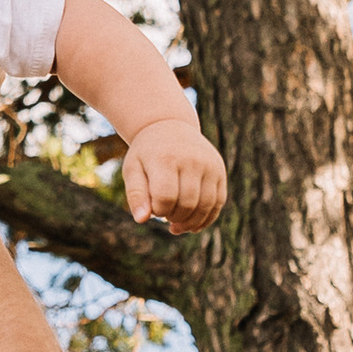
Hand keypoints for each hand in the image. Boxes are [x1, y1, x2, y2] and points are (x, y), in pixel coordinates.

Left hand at [123, 115, 227, 233]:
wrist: (169, 125)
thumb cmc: (147, 153)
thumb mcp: (133, 169)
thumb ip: (136, 194)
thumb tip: (142, 219)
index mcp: (167, 159)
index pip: (166, 197)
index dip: (158, 211)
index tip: (153, 209)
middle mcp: (192, 160)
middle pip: (187, 203)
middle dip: (174, 217)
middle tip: (164, 217)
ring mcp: (209, 165)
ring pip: (206, 206)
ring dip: (191, 223)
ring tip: (176, 226)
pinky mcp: (220, 171)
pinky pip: (218, 202)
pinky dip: (206, 219)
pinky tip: (192, 226)